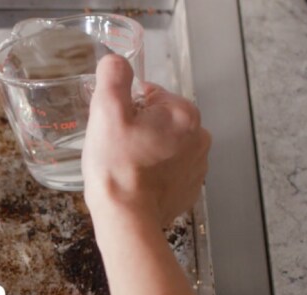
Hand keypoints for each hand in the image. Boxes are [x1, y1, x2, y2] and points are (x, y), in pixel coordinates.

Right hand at [82, 54, 210, 226]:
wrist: (127, 220)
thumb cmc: (116, 168)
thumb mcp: (106, 113)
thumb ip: (113, 78)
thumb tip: (116, 62)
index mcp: (183, 113)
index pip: (150, 96)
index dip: (125, 110)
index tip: (114, 130)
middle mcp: (200, 137)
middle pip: (159, 121)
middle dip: (137, 131)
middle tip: (116, 151)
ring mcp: (197, 166)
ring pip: (164, 146)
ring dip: (146, 152)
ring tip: (125, 169)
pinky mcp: (189, 189)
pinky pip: (168, 171)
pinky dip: (153, 175)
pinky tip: (136, 185)